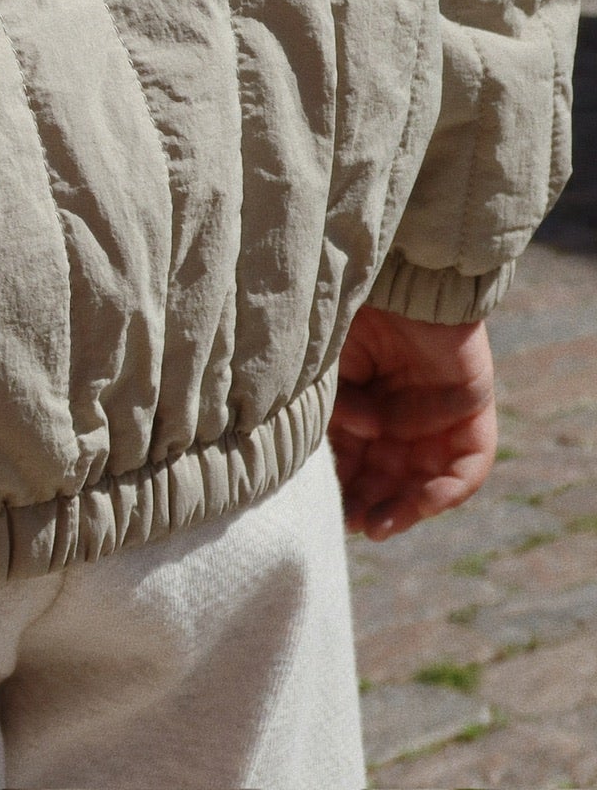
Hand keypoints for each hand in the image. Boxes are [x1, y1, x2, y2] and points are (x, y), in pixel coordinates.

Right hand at [330, 306, 496, 540]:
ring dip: (400, 507)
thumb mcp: (329, 365)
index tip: (323, 506)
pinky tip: (414, 505)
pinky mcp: (472, 412)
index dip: (340, 483)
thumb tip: (349, 442)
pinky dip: (442, 492)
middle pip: (387, 474)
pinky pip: (466, 468)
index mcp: (362, 401)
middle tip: (348, 520)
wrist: (402, 272)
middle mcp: (400, 414)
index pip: (352, 456)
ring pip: (423, 480)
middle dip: (367, 501)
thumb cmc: (356, 309)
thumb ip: (333, 407)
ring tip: (375, 523)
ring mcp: (437, 416)